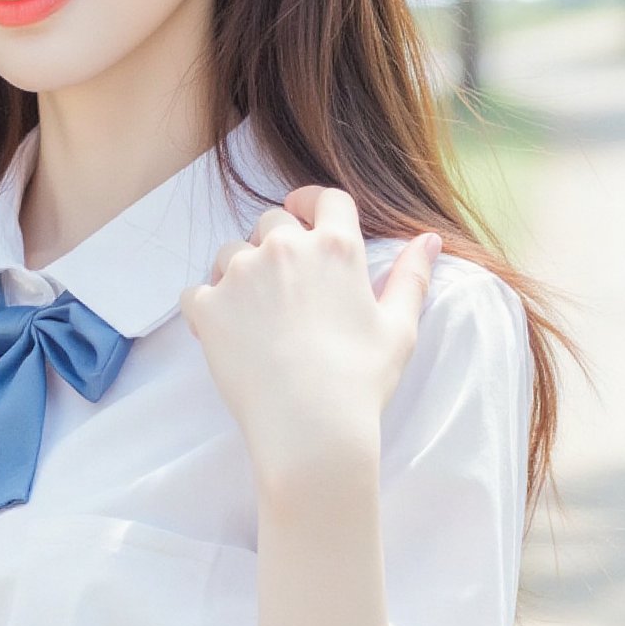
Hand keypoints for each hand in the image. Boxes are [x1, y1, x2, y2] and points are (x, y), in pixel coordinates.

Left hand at [180, 184, 439, 498]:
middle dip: (275, 242)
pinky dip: (205, 307)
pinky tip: (221, 332)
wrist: (310, 426)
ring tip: (252, 313)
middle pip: (272, 222)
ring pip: (230, 253)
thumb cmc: (360, 381)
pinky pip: (196, 292)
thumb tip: (428, 240)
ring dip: (238, 272)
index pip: (325, 199)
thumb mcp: (399, 328)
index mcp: (336, 247)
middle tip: (281, 284)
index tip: (302, 210)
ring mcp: (242, 275)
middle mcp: (285, 248)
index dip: (313, 202)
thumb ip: (412, 277)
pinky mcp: (209, 306)